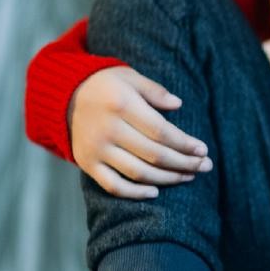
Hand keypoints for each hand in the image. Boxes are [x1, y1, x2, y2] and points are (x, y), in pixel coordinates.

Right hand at [68, 66, 212, 197]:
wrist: (64, 96)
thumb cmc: (106, 85)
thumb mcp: (129, 77)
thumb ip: (155, 91)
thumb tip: (179, 105)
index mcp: (121, 104)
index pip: (161, 131)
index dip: (184, 144)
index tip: (203, 150)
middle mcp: (108, 129)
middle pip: (154, 154)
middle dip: (184, 163)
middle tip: (205, 166)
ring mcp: (96, 149)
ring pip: (138, 172)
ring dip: (167, 178)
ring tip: (187, 177)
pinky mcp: (87, 163)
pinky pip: (113, 186)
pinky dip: (135, 193)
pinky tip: (155, 191)